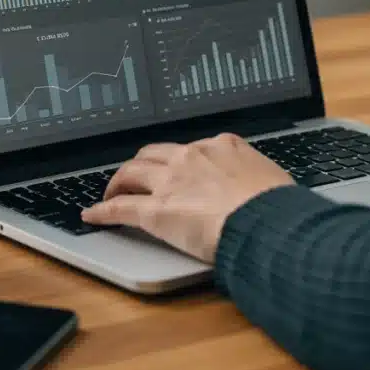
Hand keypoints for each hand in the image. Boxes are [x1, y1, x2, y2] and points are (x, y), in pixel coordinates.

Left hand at [81, 133, 291, 262]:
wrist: (269, 223)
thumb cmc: (277, 207)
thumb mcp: (270, 179)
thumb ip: (254, 178)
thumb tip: (260, 190)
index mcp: (222, 146)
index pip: (190, 148)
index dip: (178, 159)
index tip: (175, 168)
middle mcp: (192, 157)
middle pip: (153, 153)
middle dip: (141, 163)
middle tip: (135, 177)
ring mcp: (171, 182)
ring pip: (130, 172)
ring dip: (118, 182)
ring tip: (111, 192)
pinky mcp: (156, 211)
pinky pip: (120, 208)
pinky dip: (102, 211)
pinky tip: (92, 216)